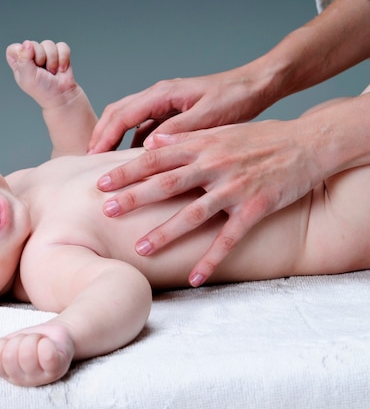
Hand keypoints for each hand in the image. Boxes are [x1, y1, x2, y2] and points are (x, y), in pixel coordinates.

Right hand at [0, 322, 74, 385]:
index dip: (0, 345)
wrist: (58, 335)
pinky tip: (48, 343)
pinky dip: (46, 344)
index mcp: (9, 374)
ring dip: (33, 339)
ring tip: (39, 341)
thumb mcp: (10, 343)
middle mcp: (24, 380)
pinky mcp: (57, 369)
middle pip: (8, 357)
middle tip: (28, 339)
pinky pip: (47, 356)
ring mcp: (41, 377)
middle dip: (18, 339)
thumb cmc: (32, 341)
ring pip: (26, 354)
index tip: (11, 341)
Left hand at [6, 40, 77, 109]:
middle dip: (41, 58)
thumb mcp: (28, 77)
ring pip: (48, 44)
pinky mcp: (59, 52)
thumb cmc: (43, 90)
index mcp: (19, 63)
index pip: (13, 48)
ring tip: (52, 72)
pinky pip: (62, 46)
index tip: (28, 63)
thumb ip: (24, 60)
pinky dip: (63, 58)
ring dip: (53, 60)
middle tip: (42, 72)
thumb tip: (27, 43)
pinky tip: (61, 68)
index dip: (21, 53)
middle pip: (33, 44)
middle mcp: (31, 56)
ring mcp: (45, 53)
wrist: (62, 96)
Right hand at [87, 68, 273, 152]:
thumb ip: (177, 130)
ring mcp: (164, 103)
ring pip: (128, 119)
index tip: (92, 158)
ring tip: (105, 162)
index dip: (105, 136)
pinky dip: (132, 140)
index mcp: (163, 94)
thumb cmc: (236, 98)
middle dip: (101, 135)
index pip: (122, 115)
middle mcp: (159, 95)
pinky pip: (144, 125)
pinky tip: (133, 158)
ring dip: (114, 138)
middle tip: (89, 160)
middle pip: (117, 114)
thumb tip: (146, 147)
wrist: (257, 85)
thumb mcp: (208, 116)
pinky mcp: (172, 112)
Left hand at [97, 120, 320, 285]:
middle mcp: (214, 165)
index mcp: (202, 146)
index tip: (101, 184)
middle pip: (167, 183)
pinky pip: (229, 238)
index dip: (127, 171)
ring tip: (140, 249)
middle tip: (107, 211)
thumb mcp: (220, 129)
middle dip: (134, 197)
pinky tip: (194, 278)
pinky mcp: (255, 207)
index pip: (156, 158)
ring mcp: (234, 187)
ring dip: (165, 233)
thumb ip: (186, 137)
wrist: (308, 142)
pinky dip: (211, 259)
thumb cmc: (259, 137)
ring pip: (193, 213)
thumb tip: (153, 139)